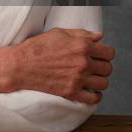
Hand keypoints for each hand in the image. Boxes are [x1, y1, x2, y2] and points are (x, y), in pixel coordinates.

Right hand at [0, 28, 114, 104]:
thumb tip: (99, 36)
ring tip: (92, 78)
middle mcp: (83, 62)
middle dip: (103, 66)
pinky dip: (95, 96)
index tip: (101, 54)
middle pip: (107, 68)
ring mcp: (78, 78)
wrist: (22, 64)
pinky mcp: (72, 92)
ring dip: (100, 80)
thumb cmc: (39, 46)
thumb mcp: (60, 33)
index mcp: (82, 45)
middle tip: (95, 66)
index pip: (109, 52)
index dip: (106, 53)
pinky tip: (90, 90)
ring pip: (103, 83)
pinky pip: (93, 98)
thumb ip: (82, 34)